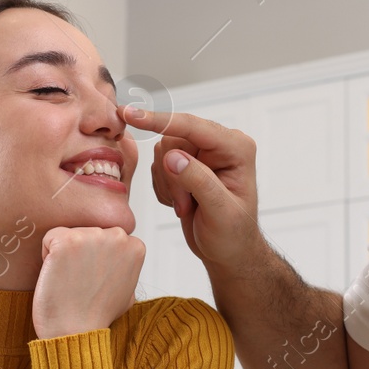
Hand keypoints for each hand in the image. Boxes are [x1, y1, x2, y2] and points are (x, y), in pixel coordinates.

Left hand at [32, 226, 144, 338]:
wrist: (77, 331)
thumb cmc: (98, 314)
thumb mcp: (128, 289)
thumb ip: (125, 266)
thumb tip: (120, 257)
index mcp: (135, 246)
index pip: (106, 238)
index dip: (95, 260)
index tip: (94, 280)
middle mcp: (118, 236)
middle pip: (87, 232)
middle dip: (80, 254)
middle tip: (80, 281)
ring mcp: (92, 236)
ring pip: (69, 235)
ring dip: (64, 255)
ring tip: (70, 280)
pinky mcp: (67, 240)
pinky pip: (49, 238)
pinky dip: (47, 256)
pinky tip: (57, 276)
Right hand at [126, 107, 261, 269]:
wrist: (227, 252)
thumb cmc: (233, 235)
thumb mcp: (220, 213)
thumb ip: (199, 181)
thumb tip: (173, 156)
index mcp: (236, 147)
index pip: (193, 126)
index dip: (160, 121)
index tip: (132, 115)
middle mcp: (219, 144)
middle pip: (173, 139)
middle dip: (172, 177)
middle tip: (185, 206)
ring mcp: (201, 153)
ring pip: (162, 154)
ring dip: (169, 186)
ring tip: (187, 207)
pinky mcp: (185, 164)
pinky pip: (158, 166)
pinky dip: (164, 189)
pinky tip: (182, 204)